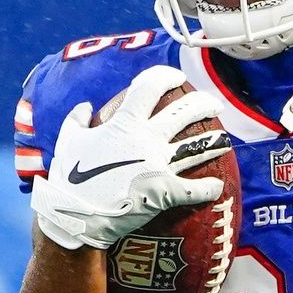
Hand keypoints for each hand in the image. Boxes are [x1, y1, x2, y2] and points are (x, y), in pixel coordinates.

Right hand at [30, 65, 229, 250]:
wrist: (76, 216)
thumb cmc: (69, 178)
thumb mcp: (68, 141)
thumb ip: (77, 120)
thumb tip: (85, 107)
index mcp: (124, 123)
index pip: (150, 87)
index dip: (166, 77)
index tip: (176, 77)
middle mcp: (146, 140)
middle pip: (184, 112)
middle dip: (203, 104)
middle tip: (213, 104)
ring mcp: (159, 165)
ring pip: (196, 147)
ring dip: (215, 142)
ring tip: (225, 140)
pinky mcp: (166, 192)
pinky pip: (195, 189)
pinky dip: (208, 188)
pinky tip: (217, 186)